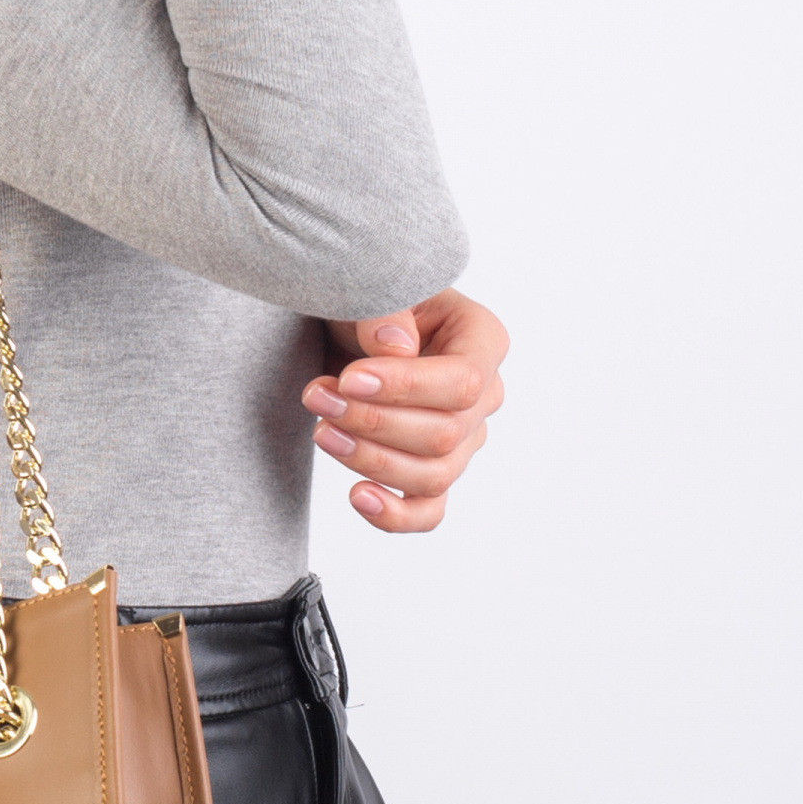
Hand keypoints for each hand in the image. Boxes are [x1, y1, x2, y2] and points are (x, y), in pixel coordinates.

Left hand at [301, 289, 508, 535]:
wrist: (350, 325)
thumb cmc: (371, 302)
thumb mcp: (374, 288)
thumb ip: (385, 313)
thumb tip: (395, 349)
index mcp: (482, 341)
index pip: (463, 383)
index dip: (406, 388)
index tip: (350, 379)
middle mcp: (484, 395)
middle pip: (444, 435)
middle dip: (374, 422)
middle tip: (318, 398)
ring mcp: (463, 440)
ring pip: (433, 475)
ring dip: (370, 460)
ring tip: (321, 430)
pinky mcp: (431, 470)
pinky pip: (427, 511)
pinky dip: (394, 515)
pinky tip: (357, 497)